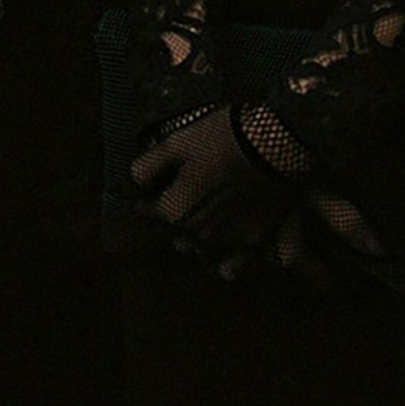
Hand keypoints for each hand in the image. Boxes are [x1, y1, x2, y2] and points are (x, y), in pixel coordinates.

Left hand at [130, 108, 288, 275]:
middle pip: (174, 230)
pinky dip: (225, 261)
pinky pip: (233, 267)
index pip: (146, 209)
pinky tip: (225, 250)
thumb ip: (148, 165)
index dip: (147, 194)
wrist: (274, 143)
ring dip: (197, 236)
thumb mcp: (177, 142)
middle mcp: (197, 235)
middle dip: (174, 215)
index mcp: (175, 211)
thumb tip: (130, 181)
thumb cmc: (221, 138)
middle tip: (185, 191)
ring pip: (201, 249)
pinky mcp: (256, 243)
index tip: (151, 184)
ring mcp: (228, 243)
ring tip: (204, 216)